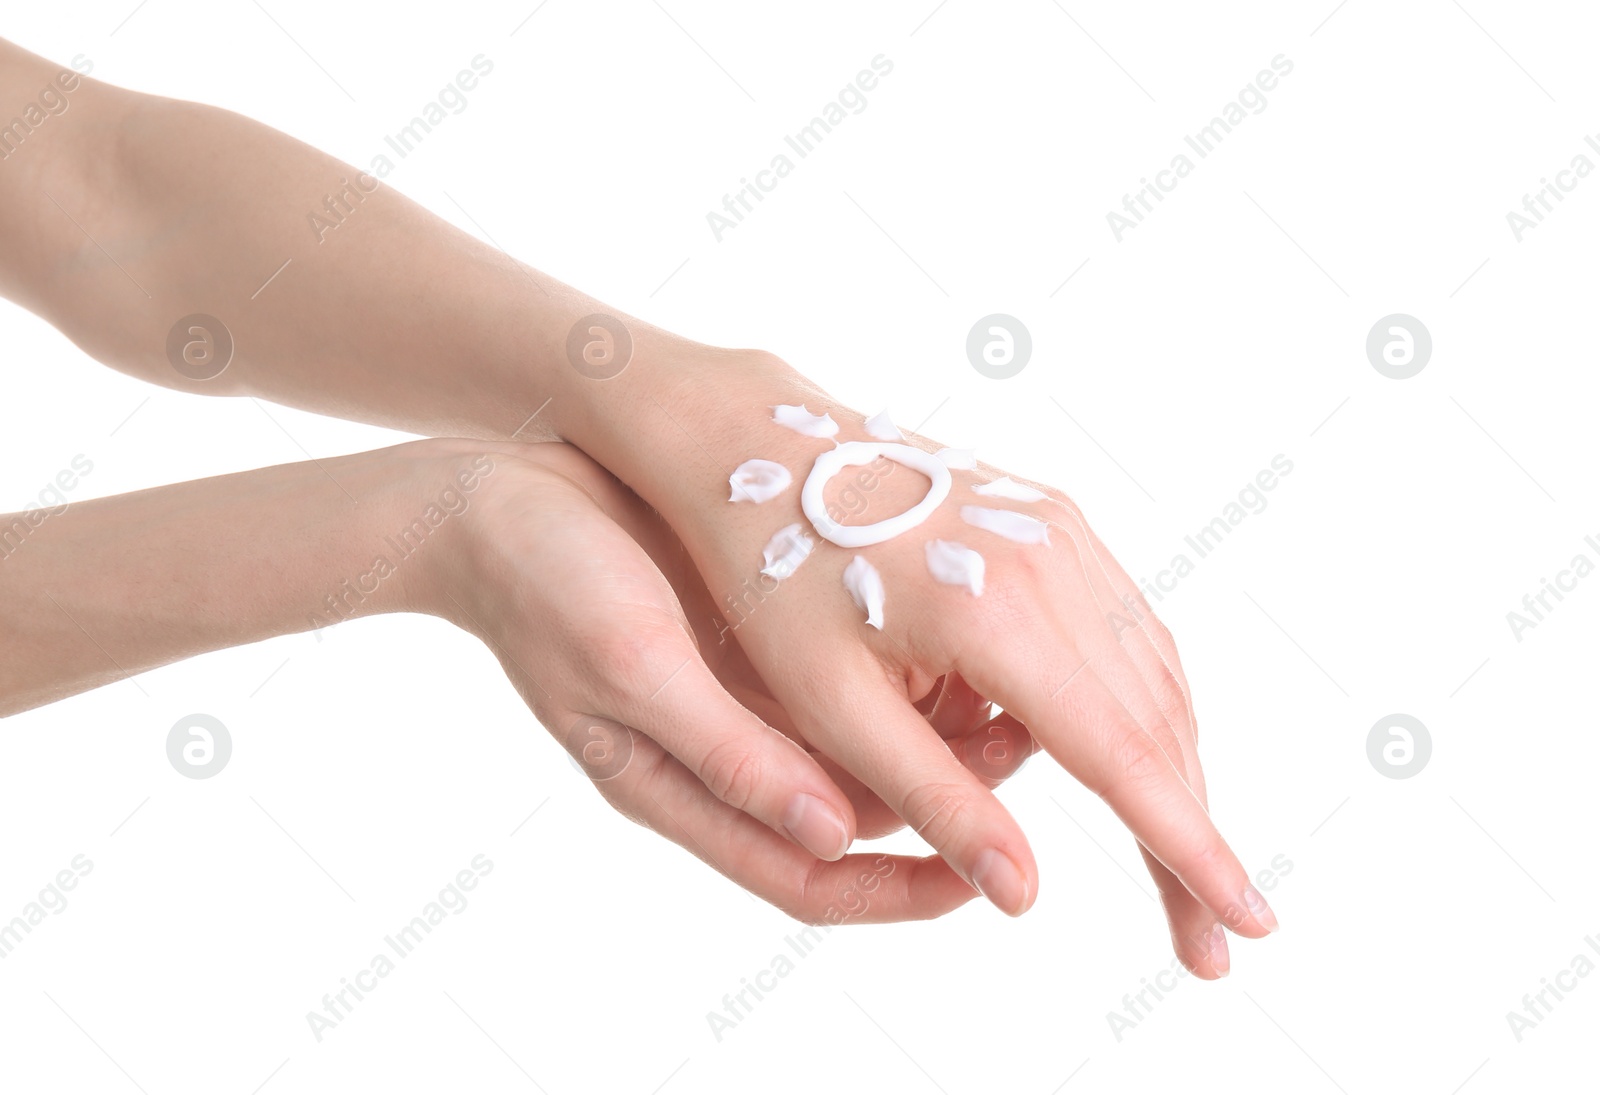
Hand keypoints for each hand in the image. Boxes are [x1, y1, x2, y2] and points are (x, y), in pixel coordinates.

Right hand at [427, 440, 1028, 922]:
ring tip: (1017, 698)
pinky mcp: (756, 641)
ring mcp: (744, 699)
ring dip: (940, 733)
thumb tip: (828, 835)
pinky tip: (957, 639)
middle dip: (946, 804)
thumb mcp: (634, 668)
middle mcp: (727, 757)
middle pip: (855, 815)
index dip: (899, 892)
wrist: (502, 495)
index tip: (984, 881)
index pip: (808, 879)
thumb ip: (727, 753)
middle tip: (1029, 756)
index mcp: (685, 790)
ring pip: (863, 747)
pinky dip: (907, 671)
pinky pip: (848, 678)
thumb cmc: (549, 584)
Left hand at [571, 351, 1272, 976]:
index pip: (1122, 759)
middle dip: (1188, 834)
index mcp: (995, 615)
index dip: (1190, 852)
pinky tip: (1130, 765)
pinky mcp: (1055, 522)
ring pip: (1153, 678)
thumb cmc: (775, 578)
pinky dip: (1137, 708)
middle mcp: (1052, 563)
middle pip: (1156, 725)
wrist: (762, 448)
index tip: (1247, 924)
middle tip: (1210, 938)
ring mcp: (1062, 533)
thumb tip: (1023, 897)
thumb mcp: (834, 704)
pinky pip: (1125, 630)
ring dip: (1171, 775)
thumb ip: (935, 798)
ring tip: (1179, 868)